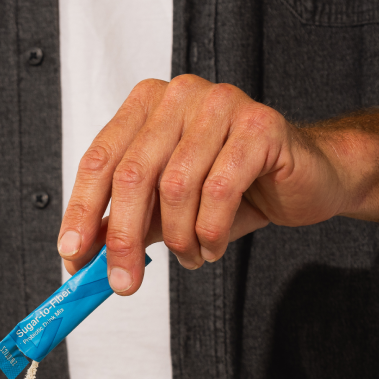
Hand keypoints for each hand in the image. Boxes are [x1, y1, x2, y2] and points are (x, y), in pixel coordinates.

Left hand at [57, 75, 350, 291]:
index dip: (82, 211)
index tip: (72, 256)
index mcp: (146, 105)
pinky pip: (219, 190)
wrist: (305, 178)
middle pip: (133, 175)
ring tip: (191, 255)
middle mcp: (179, 96)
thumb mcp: (165, 208)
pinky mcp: (259, 125)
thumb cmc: (232, 187)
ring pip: (176, 187)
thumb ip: (124, 222)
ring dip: (179, 238)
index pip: (100, 160)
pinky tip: (213, 245)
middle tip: (123, 283)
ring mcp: (220, 104)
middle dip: (123, 239)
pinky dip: (211, 231)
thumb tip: (80, 256)